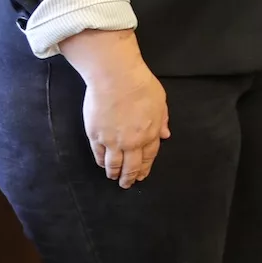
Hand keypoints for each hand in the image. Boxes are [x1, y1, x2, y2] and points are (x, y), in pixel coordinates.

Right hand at [58, 29, 169, 188]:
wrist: (116, 78)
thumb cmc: (141, 85)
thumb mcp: (160, 101)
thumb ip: (162, 120)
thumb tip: (166, 135)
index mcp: (150, 133)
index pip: (149, 157)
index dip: (145, 168)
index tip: (142, 175)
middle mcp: (132, 142)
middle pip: (131, 166)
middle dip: (130, 177)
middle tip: (127, 184)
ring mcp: (113, 141)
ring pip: (113, 165)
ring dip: (114, 173)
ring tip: (114, 178)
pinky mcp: (96, 136)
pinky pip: (99, 155)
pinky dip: (101, 162)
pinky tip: (103, 165)